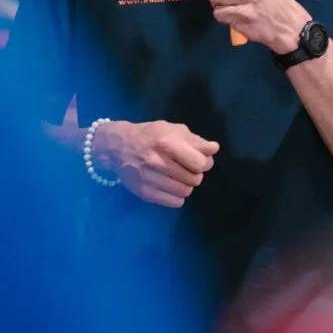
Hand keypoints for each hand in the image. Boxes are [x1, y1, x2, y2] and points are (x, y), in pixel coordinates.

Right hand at [92, 119, 218, 208]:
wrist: (118, 147)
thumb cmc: (149, 135)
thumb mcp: (172, 130)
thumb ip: (195, 140)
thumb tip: (214, 148)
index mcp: (166, 143)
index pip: (199, 163)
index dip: (205, 163)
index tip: (200, 160)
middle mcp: (157, 162)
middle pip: (194, 179)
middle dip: (195, 174)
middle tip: (187, 168)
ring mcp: (150, 179)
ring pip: (185, 192)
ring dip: (187, 185)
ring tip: (179, 177)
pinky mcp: (145, 193)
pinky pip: (174, 202)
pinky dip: (178, 196)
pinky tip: (171, 186)